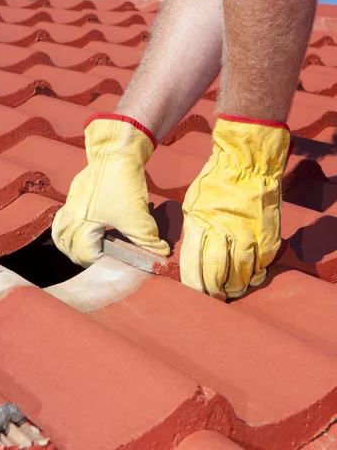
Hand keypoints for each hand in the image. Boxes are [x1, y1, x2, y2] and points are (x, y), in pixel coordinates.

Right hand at [52, 114, 169, 266]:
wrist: (117, 151)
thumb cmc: (123, 184)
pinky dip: (70, 224)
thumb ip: (149, 241)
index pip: (81, 253)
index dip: (96, 262)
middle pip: (64, 243)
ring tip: (83, 248)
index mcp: (82, 224)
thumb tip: (161, 256)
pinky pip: (66, 213)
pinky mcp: (77, 190)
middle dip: (79, 255)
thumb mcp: (139, 217)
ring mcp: (72, 201)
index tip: (111, 262)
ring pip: (60, 229)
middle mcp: (72, 215)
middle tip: (96, 258)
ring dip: (69, 242)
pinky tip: (85, 224)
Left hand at [180, 115, 290, 300]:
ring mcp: (248, 235)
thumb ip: (192, 231)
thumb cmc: (215, 182)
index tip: (197, 292)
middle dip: (214, 291)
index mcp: (199, 225)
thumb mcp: (192, 204)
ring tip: (233, 289)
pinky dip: (257, 273)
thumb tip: (192, 256)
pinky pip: (262, 263)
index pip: (194, 266)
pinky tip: (252, 275)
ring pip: (241, 274)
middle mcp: (223, 232)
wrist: (247, 163)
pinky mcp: (268, 235)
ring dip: (237, 286)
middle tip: (216, 296)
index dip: (195, 285)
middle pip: (216, 275)